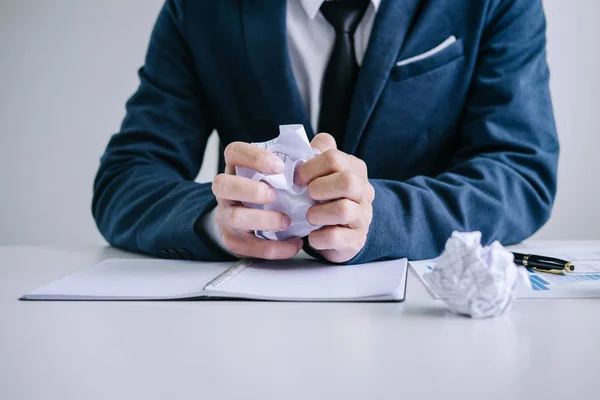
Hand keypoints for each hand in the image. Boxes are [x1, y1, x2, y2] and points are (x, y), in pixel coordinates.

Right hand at [211, 142, 303, 258]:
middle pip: (222, 184)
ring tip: (287, 221)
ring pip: (233, 217)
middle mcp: (227, 191)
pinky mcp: (234, 240)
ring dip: (262, 219)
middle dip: (250, 189)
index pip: (234, 152)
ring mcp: (227, 216)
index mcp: (238, 168)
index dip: (253, 157)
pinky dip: (274, 247)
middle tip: (275, 195)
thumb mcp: (281, 174)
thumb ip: (299, 159)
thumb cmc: (275, 192)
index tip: (279, 166)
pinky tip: (295, 244)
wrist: (257, 225)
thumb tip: (320, 149)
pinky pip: (248, 246)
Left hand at [295, 133, 374, 262]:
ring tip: (309, 216)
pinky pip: (336, 237)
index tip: (297, 179)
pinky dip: (318, 237)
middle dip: (319, 188)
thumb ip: (315, 155)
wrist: (341, 233)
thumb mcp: (322, 172)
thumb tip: (303, 148)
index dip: (310, 167)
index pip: (334, 158)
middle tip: (307, 195)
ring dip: (317, 214)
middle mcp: (364, 191)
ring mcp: (363, 217)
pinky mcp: (356, 240)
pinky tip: (313, 235)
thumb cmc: (326, 198)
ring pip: (343, 210)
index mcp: (355, 169)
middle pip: (347, 181)